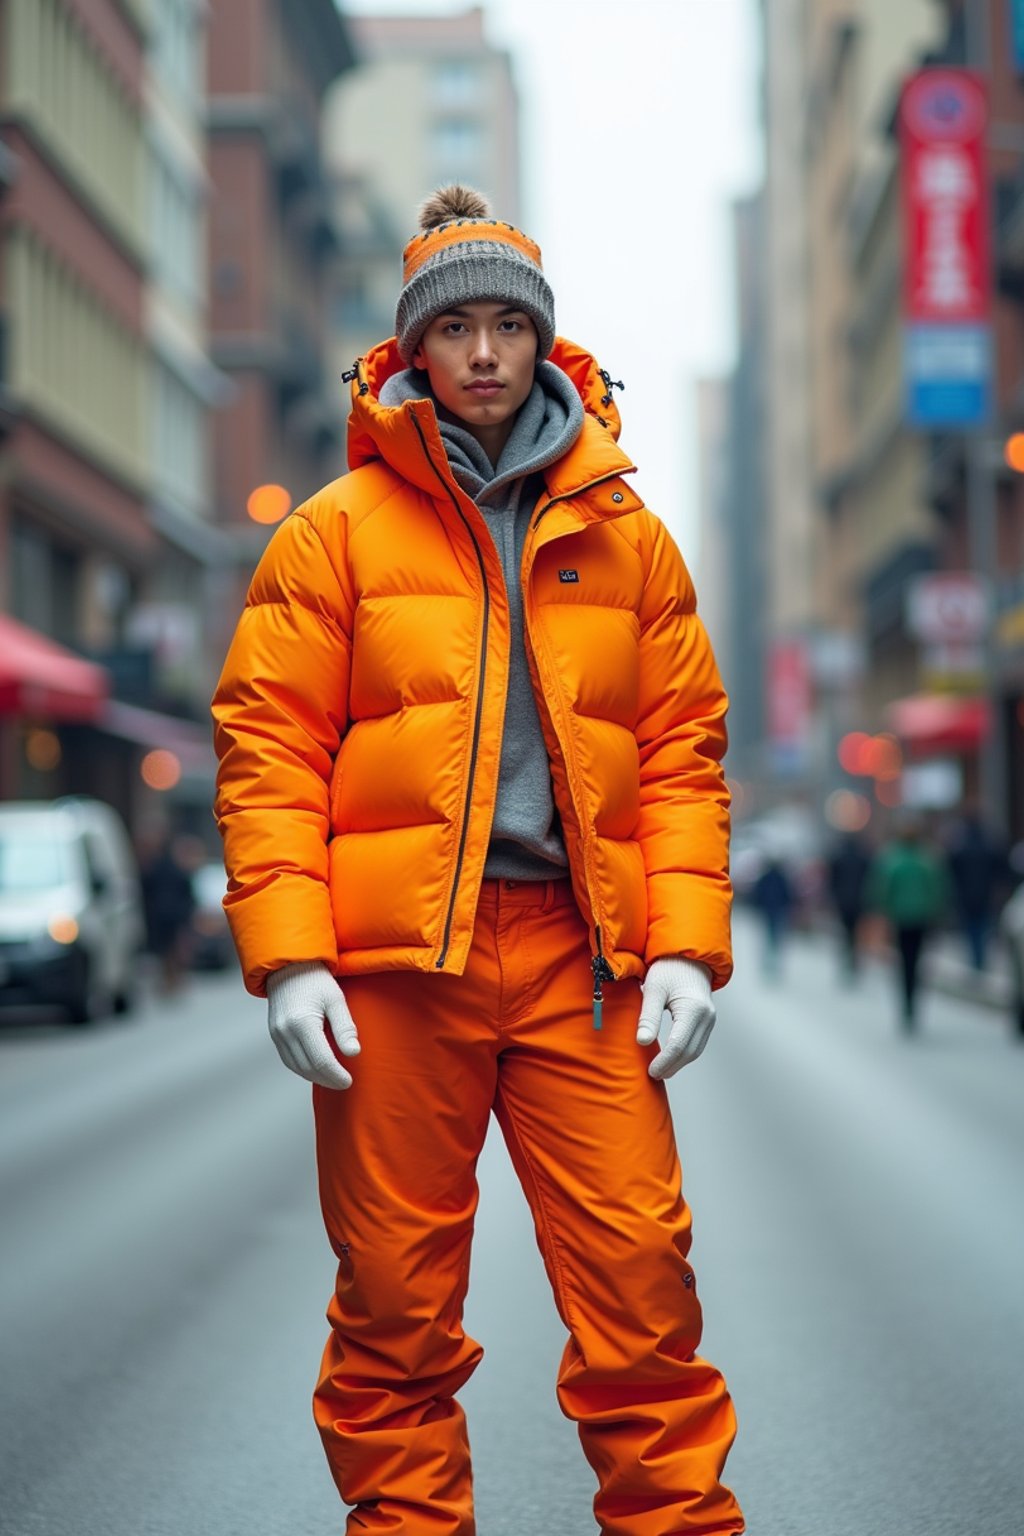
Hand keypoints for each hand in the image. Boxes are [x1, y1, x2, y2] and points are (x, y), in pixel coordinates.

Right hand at [265, 962, 359, 1088]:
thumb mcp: (336, 999)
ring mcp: (277, 1034)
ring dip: (315, 1077)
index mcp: (302, 1023)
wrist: (288, 965)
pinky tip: (316, 1069)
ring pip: (296, 1067)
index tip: (349, 1081)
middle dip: (327, 1080)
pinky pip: (288, 1059)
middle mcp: (285, 1032)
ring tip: (332, 1079)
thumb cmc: (316, 979)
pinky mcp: (274, 1034)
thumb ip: (345, 1027)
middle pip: (308, 1068)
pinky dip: (303, 1068)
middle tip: (343, 1083)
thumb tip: (353, 1053)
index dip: (336, 1075)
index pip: (321, 1060)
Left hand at [636, 957, 715, 1079]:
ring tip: (660, 1070)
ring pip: (696, 1050)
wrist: (688, 956)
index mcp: (693, 1009)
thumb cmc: (668, 969)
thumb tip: (643, 1042)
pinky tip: (671, 1057)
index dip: (664, 1061)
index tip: (651, 1071)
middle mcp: (707, 1016)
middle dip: (672, 1066)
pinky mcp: (708, 1020)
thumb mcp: (654, 989)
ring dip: (679, 1063)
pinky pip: (697, 1043)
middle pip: (690, 1052)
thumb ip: (648, 1016)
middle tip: (653, 1074)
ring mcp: (710, 1019)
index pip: (679, 1044)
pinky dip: (685, 1053)